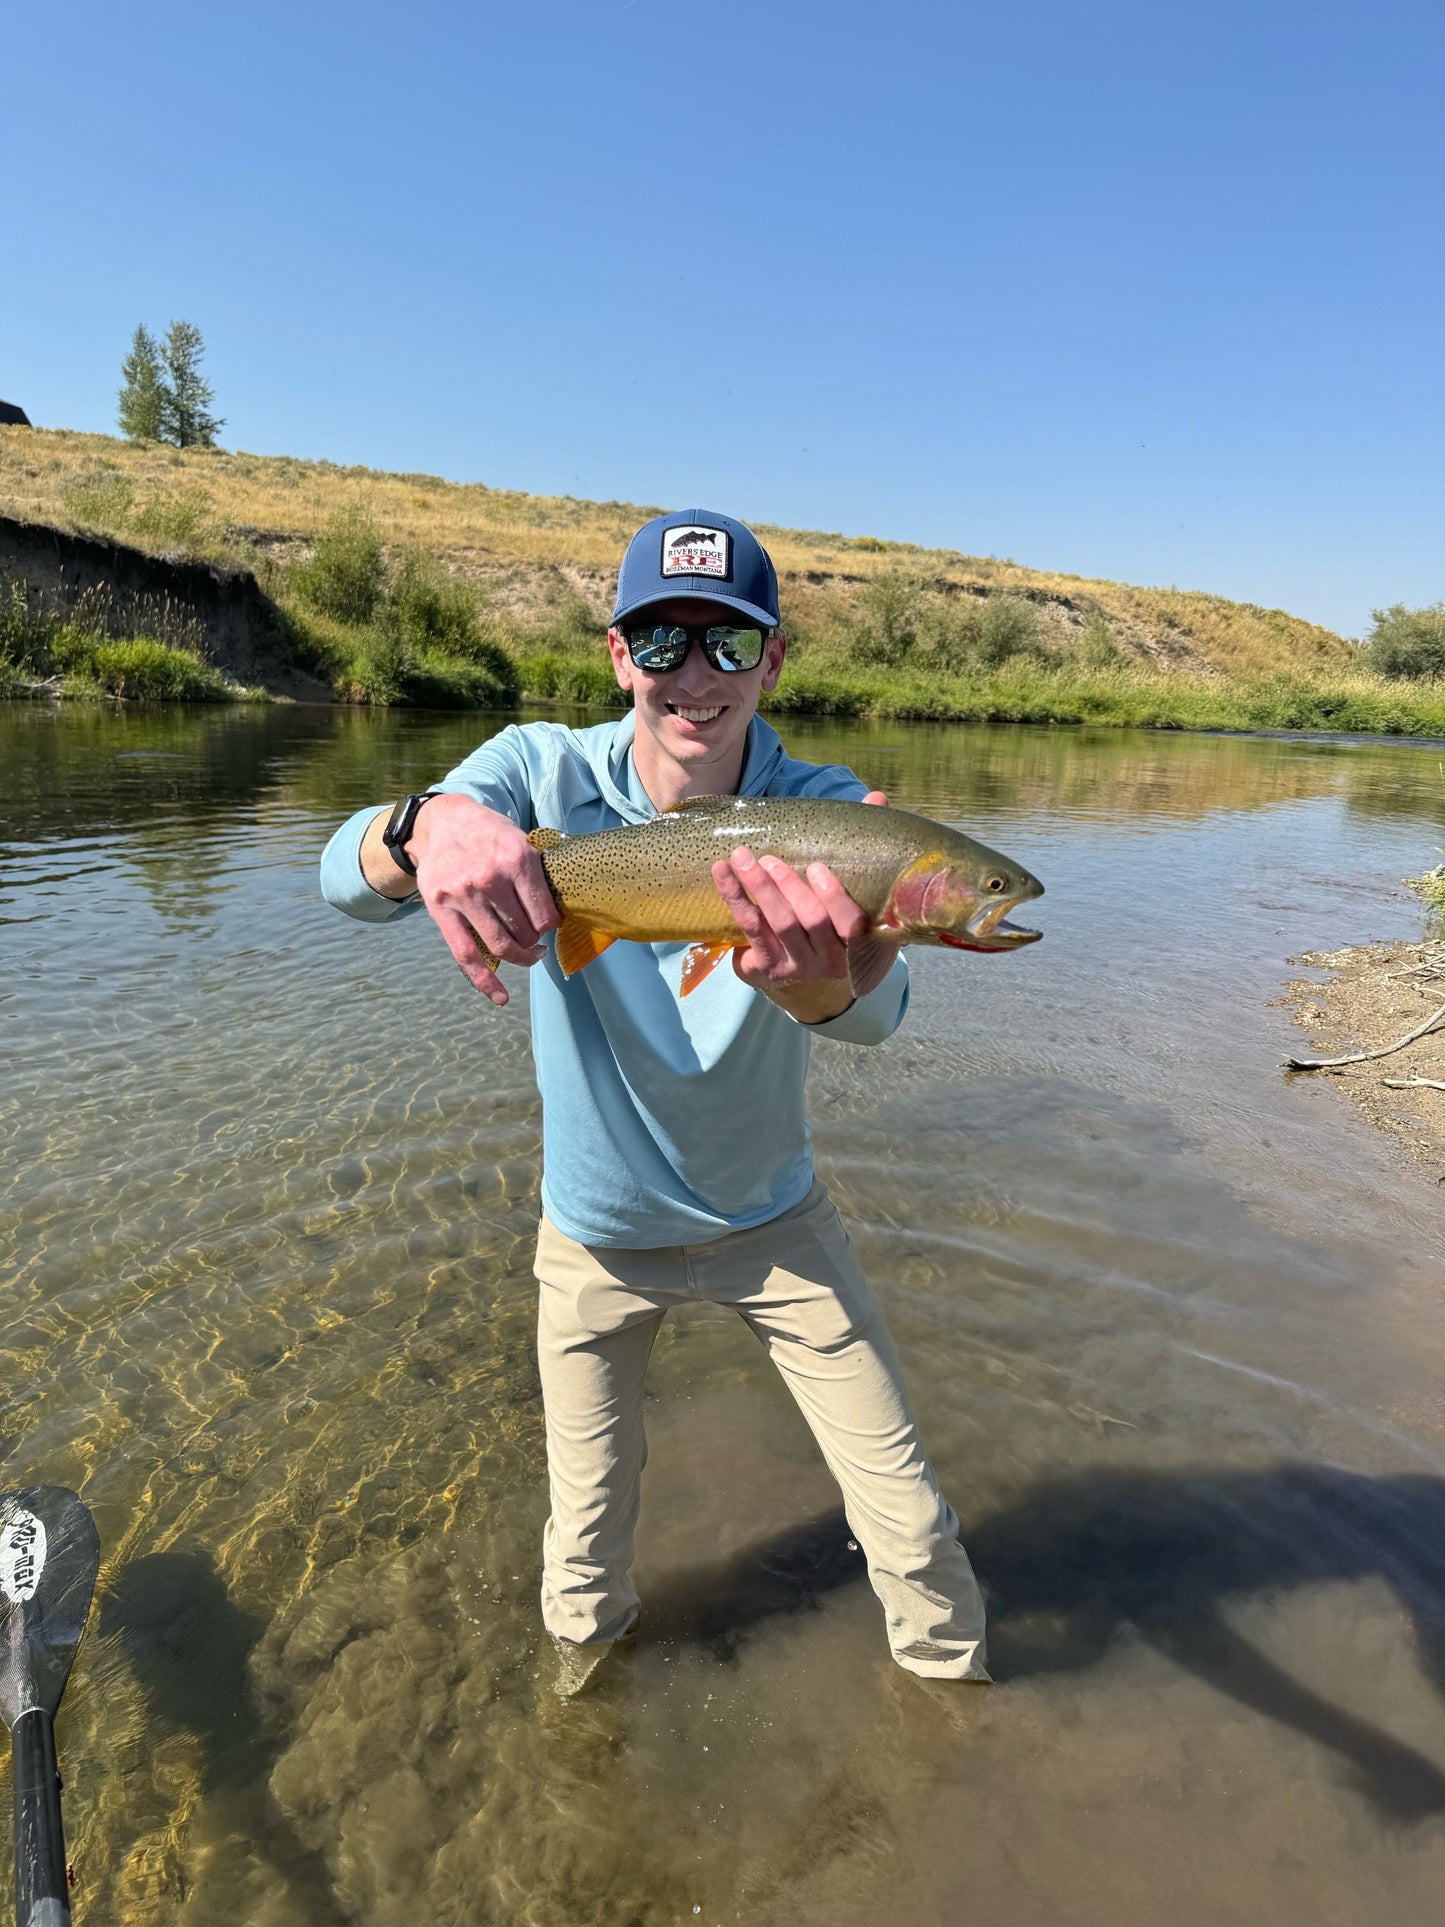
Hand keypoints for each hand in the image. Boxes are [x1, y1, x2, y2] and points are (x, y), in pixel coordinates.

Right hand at [408, 795, 560, 1004]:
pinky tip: (501, 997)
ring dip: (520, 957)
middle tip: (537, 937)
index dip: (552, 926)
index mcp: (517, 859)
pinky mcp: (442, 911)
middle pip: (525, 932)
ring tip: (527, 955)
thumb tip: (567, 904)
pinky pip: (467, 955)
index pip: (545, 914)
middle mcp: (490, 879)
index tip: (551, 924)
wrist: (441, 822)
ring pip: (501, 946)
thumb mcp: (520, 838)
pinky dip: (486, 982)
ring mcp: (464, 897)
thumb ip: (539, 870)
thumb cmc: (488, 833)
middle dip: (535, 941)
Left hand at [710, 791, 891, 1009]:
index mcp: (859, 944)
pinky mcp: (769, 968)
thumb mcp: (850, 885)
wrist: (792, 964)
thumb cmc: (826, 913)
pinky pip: (750, 929)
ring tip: (743, 858)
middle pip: (811, 921)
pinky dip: (734, 896)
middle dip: (789, 887)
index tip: (816, 867)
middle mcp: (832, 962)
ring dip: (760, 888)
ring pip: (780, 924)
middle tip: (770, 858)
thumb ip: (863, 845)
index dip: (835, 897)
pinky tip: (722, 871)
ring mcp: (800, 967)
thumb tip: (877, 797)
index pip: (852, 925)